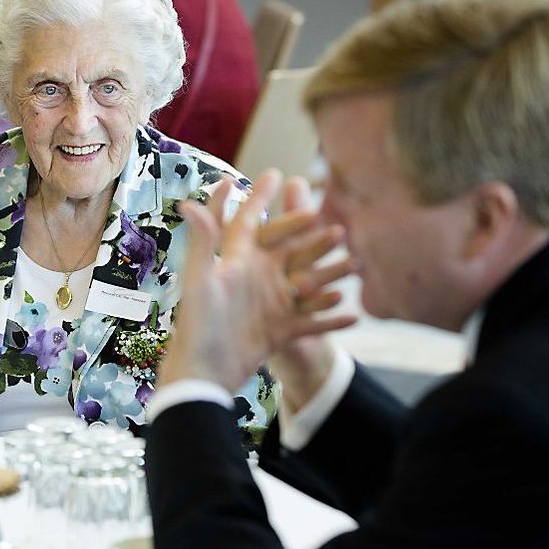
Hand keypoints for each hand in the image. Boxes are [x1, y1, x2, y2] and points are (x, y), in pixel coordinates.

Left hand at [157, 170, 356, 393]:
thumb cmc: (196, 326)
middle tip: (340, 225)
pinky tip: (357, 314)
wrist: (202, 375)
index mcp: (236, 263)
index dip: (261, 198)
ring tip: (359, 266)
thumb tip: (188, 204)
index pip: (251, 222)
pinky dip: (332, 320)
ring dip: (333, 276)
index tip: (277, 173)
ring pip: (309, 286)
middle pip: (292, 253)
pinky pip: (312, 323)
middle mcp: (256, 280)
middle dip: (314, 239)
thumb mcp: (199, 282)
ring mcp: (271, 306)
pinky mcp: (280, 332)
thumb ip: (203, 242)